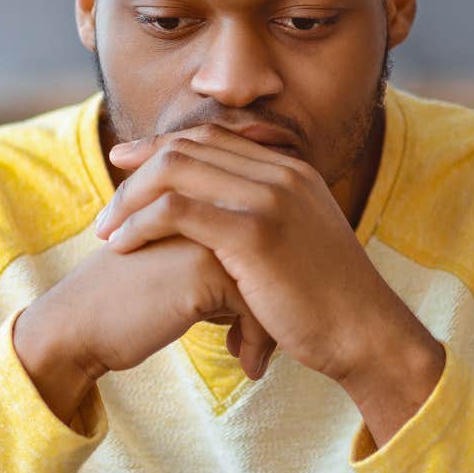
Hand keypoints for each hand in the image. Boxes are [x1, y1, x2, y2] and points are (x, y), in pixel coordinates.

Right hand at [12, 231, 275, 424]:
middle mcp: (207, 209)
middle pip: (273, 258)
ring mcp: (207, 235)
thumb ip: (214, 261)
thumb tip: (264, 283)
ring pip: (271, 280)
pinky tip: (248, 367)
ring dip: (269, 326)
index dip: (269, 283)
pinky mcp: (205, 270)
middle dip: (275, 305)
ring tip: (253, 355)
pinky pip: (257, 306)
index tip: (259, 325)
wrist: (76, 326)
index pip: (264, 240)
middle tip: (266, 344)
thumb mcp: (174, 268)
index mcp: (199, 204)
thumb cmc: (122, 305)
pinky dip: (258, 341)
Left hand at [95, 123, 442, 433]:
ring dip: (131, 199)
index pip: (212, 138)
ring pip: (176, 171)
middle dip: (137, 170)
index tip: (126, 166)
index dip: (162, 148)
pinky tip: (123, 247)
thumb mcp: (300, 246)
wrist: (367, 334)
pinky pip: (178, 210)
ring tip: (106, 232)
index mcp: (291, 169)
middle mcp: (281, 172)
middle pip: (188, 147)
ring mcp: (270, 198)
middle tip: (107, 205)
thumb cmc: (330, 305)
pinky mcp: (255, 233)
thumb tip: (225, 233)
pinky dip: (142, 224)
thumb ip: (267, 223)